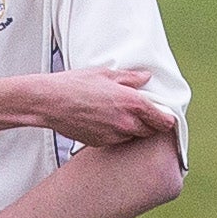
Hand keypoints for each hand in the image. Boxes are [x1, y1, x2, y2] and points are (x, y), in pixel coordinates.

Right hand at [27, 67, 177, 145]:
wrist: (49, 102)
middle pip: (151, 132)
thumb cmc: (74, 85)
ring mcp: (113, 136)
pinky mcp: (101, 143)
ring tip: (120, 116)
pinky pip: (117, 140)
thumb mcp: (105, 73)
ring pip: (133, 137)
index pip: (163, 120)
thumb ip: (130, 78)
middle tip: (142, 113)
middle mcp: (126, 123)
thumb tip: (145, 77)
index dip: (167, 119)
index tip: (165, 116)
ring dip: (132, 129)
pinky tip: (105, 121)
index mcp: (132, 103)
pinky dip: (116, 134)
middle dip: (150, 124)